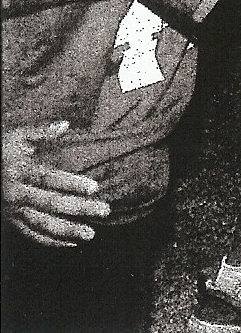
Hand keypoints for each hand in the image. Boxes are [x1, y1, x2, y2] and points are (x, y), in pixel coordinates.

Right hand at [3, 121, 110, 246]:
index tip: (95, 187)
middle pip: (50, 203)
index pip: (48, 178)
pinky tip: (72, 242)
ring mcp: (12, 210)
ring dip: (67, 230)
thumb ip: (40, 132)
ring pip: (41, 224)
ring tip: (91, 233)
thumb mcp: (15, 137)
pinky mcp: (11, 221)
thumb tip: (64, 124)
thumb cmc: (0, 152)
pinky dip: (50, 241)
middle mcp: (16, 193)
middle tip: (104, 210)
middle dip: (79, 208)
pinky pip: (31, 234)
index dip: (71, 183)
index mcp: (18, 171)